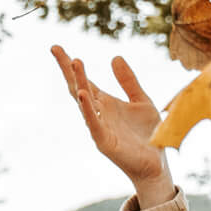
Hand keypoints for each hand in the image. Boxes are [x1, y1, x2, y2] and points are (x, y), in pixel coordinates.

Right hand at [51, 44, 167, 186]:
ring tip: (74, 62)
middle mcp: (98, 113)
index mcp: (105, 103)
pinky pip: (93, 123)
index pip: (84, 80)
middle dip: (67, 68)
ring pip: (84, 101)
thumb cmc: (148, 134)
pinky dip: (87, 109)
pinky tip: (82, 94)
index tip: (57, 48)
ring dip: (79, 81)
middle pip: (78, 86)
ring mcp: (99, 127)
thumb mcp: (141, 101)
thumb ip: (128, 81)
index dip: (71, 64)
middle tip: (55, 48)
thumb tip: (114, 56)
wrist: (156, 163)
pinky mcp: (104, 141)